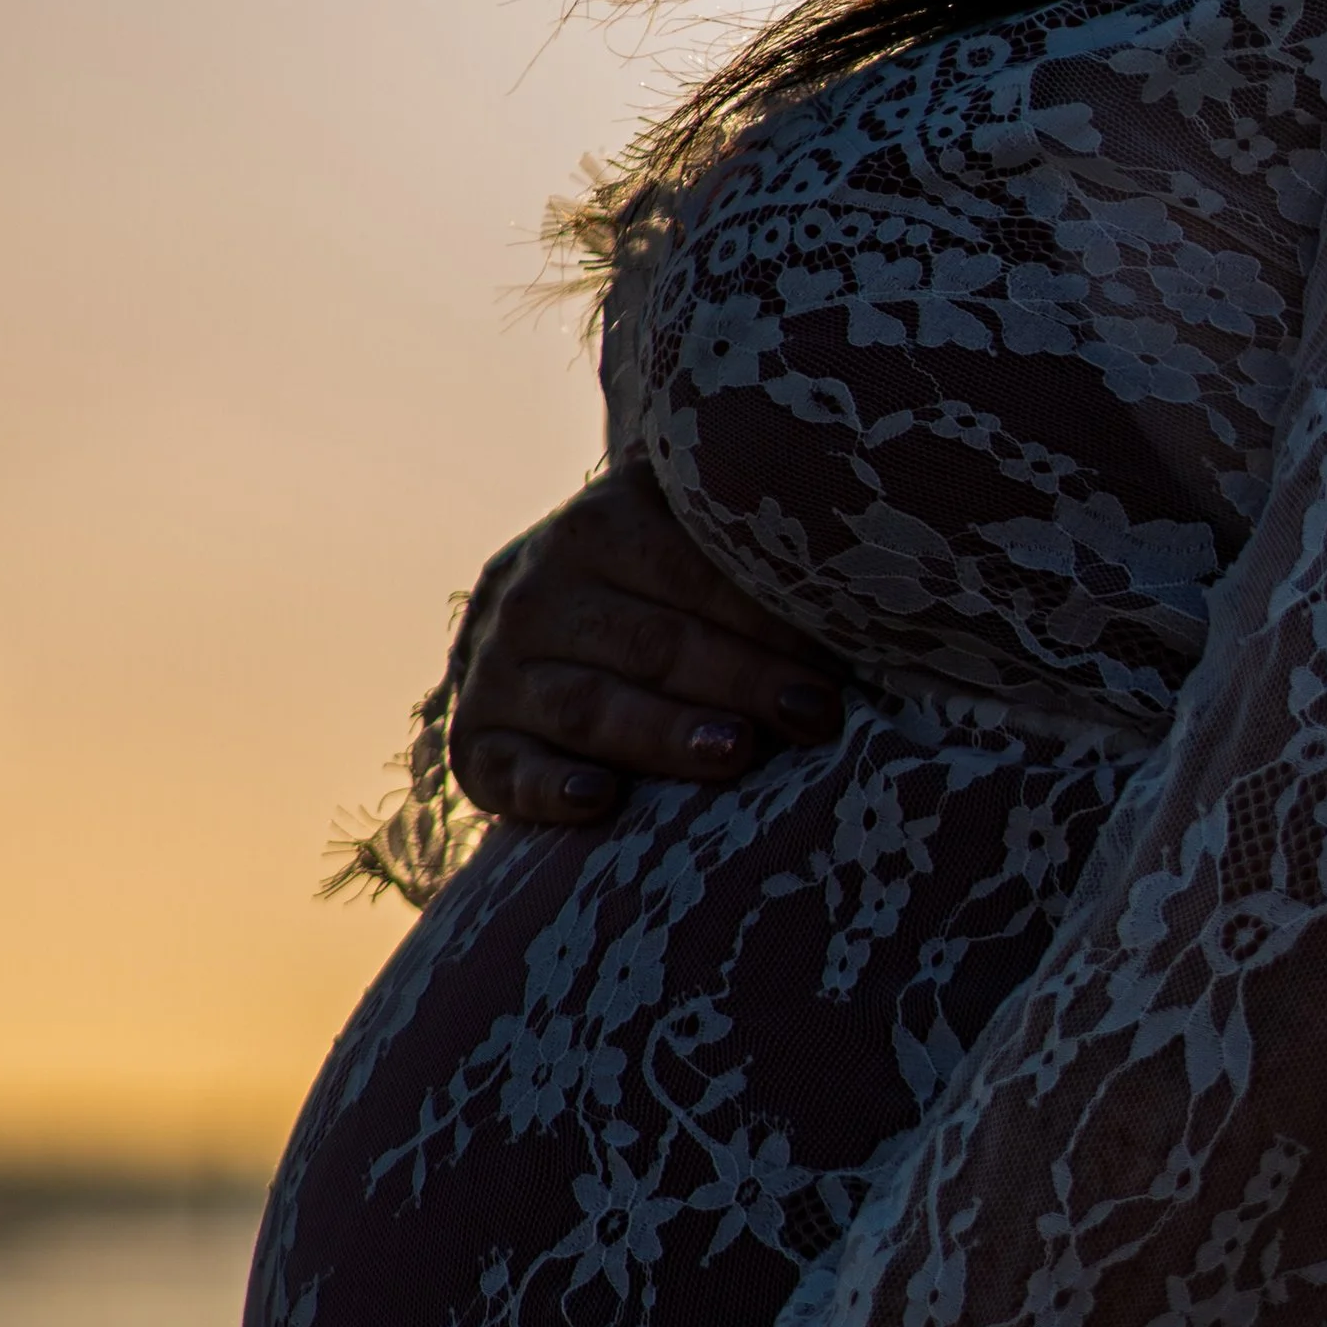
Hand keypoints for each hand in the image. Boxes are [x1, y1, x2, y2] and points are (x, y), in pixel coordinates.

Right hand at [447, 462, 844, 830]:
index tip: (839, 660)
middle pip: (651, 643)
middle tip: (816, 715)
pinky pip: (510, 770)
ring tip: (736, 753)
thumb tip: (852, 550)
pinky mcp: (474, 745)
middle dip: (741, 681)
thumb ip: (739, 531)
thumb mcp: (682, 531)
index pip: (690, 573)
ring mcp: (497, 671)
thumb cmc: (653, 587)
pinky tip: (599, 800)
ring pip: (589, 706)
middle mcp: (534, 592)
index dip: (766, 619)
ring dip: (663, 733)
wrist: (535, 626)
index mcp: (595, 526)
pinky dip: (549, 789)